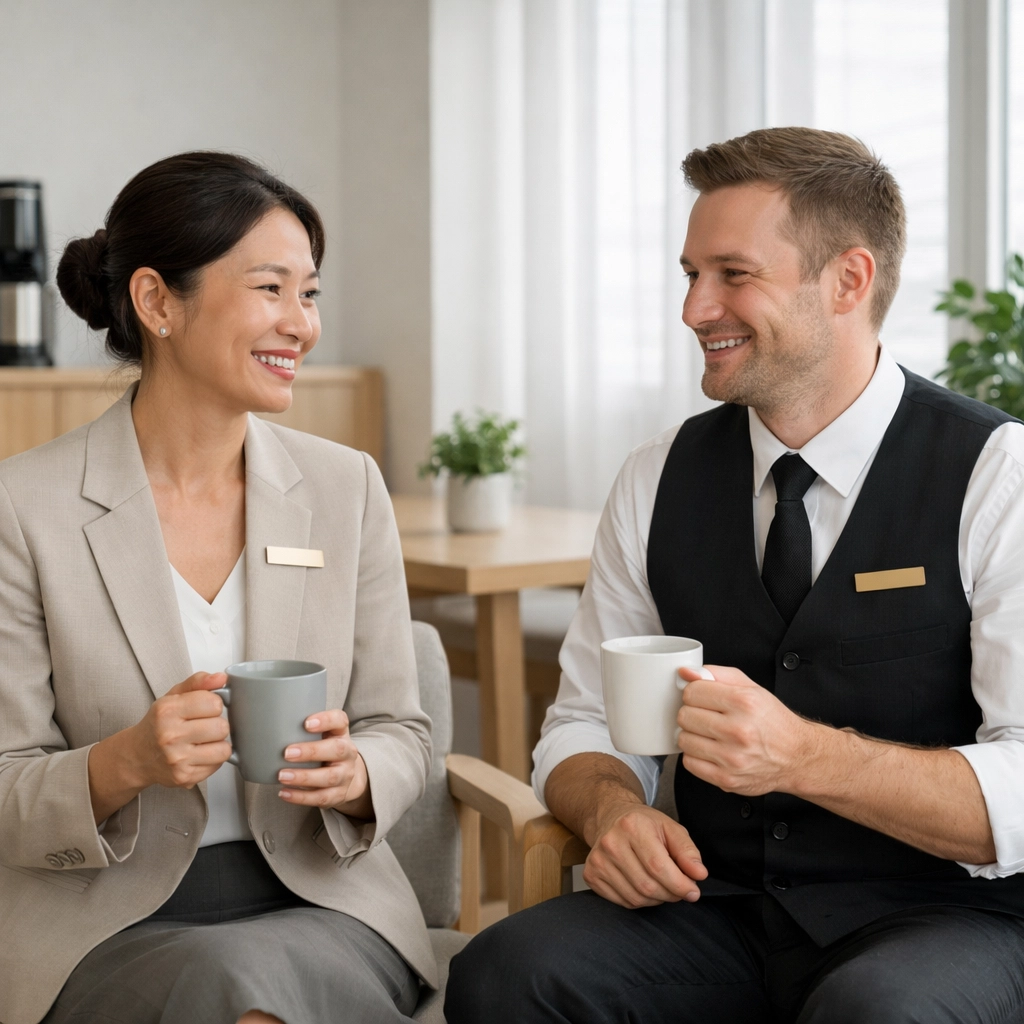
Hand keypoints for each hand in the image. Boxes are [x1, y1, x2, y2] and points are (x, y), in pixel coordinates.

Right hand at [128, 672, 231, 789]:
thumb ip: (198, 682)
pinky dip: (213, 759)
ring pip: (224, 749)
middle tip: (204, 726)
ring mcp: (176, 759)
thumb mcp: (173, 696)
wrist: (137, 756)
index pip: (214, 703)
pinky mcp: (184, 777)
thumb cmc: (159, 724)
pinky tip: (199, 754)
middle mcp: (170, 736)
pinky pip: (218, 765)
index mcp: (167, 710)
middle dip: (217, 725)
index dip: (214, 705)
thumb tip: (221, 677)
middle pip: (222, 727)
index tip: (205, 708)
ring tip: (204, 741)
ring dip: (218, 744)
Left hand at [276, 710, 371, 817]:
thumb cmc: (325, 750)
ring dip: (303, 777)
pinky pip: (321, 797)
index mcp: (340, 733)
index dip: (325, 720)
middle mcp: (347, 753)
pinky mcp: (339, 794)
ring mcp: (345, 775)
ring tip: (282, 776)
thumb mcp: (322, 735)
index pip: (339, 720)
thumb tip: (264, 726)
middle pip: (337, 750)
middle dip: (311, 751)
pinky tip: (284, 792)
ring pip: (329, 777)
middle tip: (287, 753)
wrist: (346, 775)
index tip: (306, 723)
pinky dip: (301, 797)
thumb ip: (302, 730)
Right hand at [583, 800, 706, 908]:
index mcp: (632, 826)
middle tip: (680, 889)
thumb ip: (687, 851)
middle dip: (670, 894)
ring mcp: (598, 861)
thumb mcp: (670, 828)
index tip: (693, 891)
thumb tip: (699, 875)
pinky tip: (643, 885)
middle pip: (647, 886)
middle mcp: (610, 843)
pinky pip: (623, 902)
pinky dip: (640, 901)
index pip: (658, 867)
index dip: (680, 885)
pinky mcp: (591, 876)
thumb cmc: (644, 824)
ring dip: (657, 899)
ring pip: (636, 898)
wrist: (611, 817)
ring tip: (662, 885)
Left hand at [677, 664, 814, 795]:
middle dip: (692, 714)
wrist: (796, 757)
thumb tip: (685, 673)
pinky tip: (711, 750)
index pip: (691, 692)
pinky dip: (696, 756)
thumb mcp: (751, 689)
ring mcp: (732, 757)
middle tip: (707, 717)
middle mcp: (738, 730)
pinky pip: (689, 763)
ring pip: (683, 740)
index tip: (702, 698)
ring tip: (709, 734)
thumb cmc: (773, 722)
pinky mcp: (726, 779)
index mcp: (744, 702)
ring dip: (692, 736)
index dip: (694, 693)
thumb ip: (717, 675)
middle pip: (684, 716)